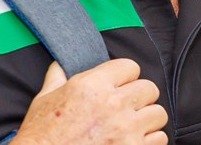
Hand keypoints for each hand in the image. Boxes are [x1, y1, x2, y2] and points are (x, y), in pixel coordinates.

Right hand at [11, 60, 167, 144]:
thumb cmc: (40, 135)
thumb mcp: (44, 99)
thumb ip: (58, 77)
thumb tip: (62, 63)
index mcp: (92, 85)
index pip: (130, 67)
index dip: (124, 77)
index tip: (119, 87)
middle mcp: (113, 104)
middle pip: (149, 88)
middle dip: (138, 98)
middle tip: (125, 109)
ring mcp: (126, 129)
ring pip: (158, 113)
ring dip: (146, 120)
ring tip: (131, 126)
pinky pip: (160, 138)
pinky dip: (149, 140)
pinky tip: (133, 141)